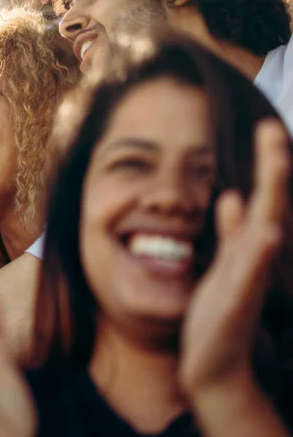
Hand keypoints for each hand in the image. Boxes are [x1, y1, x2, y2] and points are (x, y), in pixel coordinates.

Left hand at [180, 120, 289, 395]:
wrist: (214, 366)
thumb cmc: (219, 315)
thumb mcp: (222, 265)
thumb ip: (230, 232)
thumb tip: (232, 195)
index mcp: (250, 246)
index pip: (263, 198)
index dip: (267, 164)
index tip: (267, 126)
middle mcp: (257, 257)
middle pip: (269, 204)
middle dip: (272, 167)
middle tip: (272, 127)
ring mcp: (251, 278)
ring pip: (265, 232)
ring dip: (272, 198)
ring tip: (276, 162)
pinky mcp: (238, 302)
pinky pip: (250, 274)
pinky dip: (260, 253)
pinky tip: (268, 232)